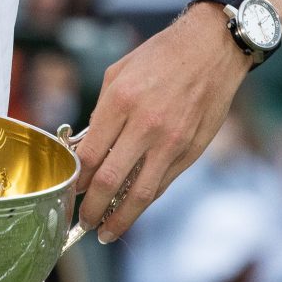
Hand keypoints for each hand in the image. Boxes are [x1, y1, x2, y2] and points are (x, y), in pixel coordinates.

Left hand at [69, 5, 247, 242]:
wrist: (212, 48)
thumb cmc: (160, 56)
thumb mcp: (118, 73)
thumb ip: (102, 112)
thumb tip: (89, 148)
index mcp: (121, 101)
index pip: (91, 155)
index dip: (77, 181)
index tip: (69, 192)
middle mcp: (146, 125)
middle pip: (111, 180)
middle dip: (92, 208)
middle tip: (82, 223)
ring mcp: (172, 141)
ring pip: (141, 193)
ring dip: (120, 218)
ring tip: (106, 233)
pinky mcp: (192, 151)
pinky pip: (164, 184)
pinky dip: (145, 201)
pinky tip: (132, 211)